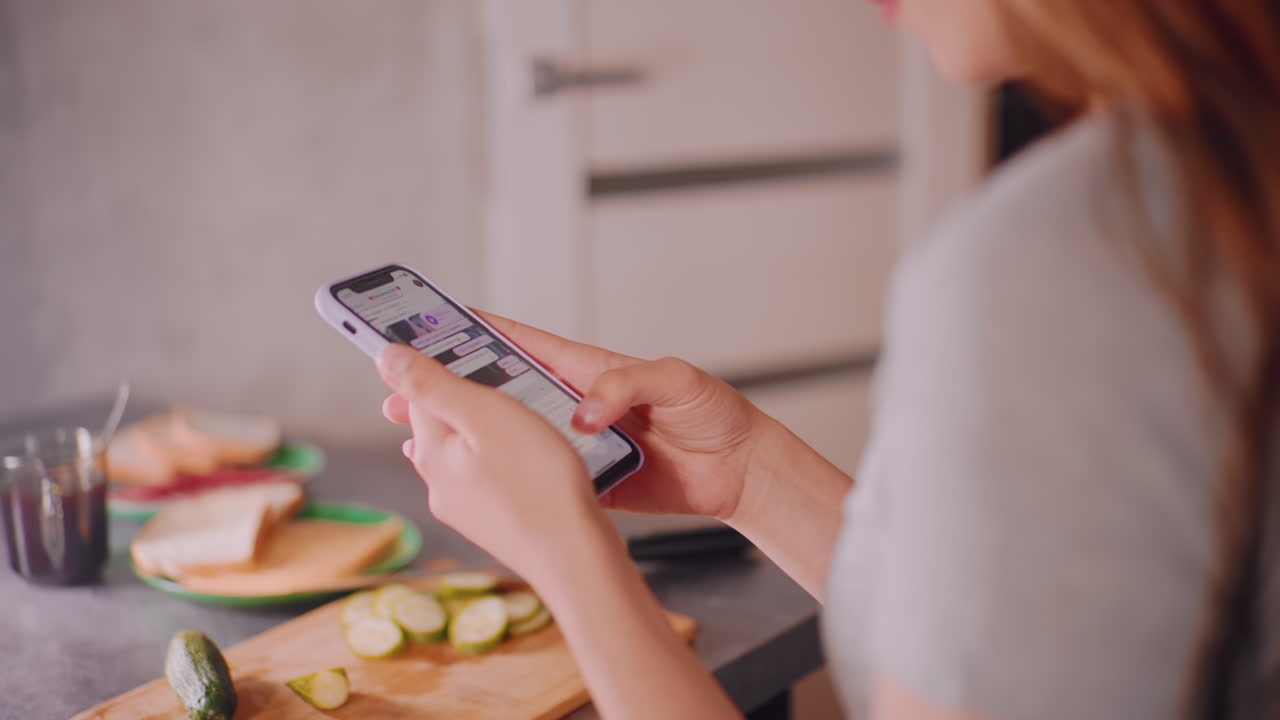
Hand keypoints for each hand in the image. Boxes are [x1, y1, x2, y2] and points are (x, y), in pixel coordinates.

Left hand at [377, 344, 601, 580]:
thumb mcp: (486, 414)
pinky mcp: (495, 524)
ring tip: (522, 418)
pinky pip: (490, 478)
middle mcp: (440, 485)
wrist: (575, 557)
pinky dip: (504, 461)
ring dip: (486, 432)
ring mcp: (466, 510)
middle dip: (465, 400)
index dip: (440, 365)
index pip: (419, 393)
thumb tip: (386, 358)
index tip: (464, 348)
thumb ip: (434, 384)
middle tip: (501, 383)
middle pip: (443, 424)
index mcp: (431, 452)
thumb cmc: (539, 483)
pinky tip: (533, 458)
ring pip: (468, 452)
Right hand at [382, 312, 764, 521]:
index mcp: (588, 369)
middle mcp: (574, 403)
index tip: (427, 320)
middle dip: (450, 386)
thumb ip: (629, 384)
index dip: (475, 330)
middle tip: (400, 388)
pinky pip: (537, 477)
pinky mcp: (586, 481)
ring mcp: (576, 444)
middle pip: (500, 391)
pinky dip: (502, 479)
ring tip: (416, 433)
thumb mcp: (677, 381)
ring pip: (510, 437)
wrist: (740, 471)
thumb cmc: (714, 413)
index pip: (521, 342)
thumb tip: (582, 410)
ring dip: (467, 434)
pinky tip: (467, 479)